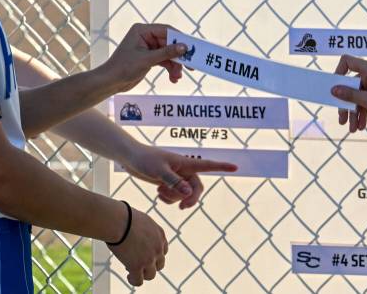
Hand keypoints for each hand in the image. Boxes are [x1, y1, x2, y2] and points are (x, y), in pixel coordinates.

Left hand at [99, 24, 186, 92]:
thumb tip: (184, 47)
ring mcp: (148, 47)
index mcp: (142, 31)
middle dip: (178, 56)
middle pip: (169, 43)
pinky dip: (169, 69)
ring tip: (178, 76)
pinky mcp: (149, 58)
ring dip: (174, 65)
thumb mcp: (146, 60)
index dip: (179, 39)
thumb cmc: (124, 67)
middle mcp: (146, 37)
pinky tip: (173, 78)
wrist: (110, 82)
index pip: (166, 31)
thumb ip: (166, 53)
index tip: (191, 48)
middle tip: (190, 65)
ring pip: (168, 53)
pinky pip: (164, 61)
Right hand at [108, 205, 167, 286]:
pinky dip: (134, 280)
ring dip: (143, 274)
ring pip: (151, 275)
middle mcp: (158, 248)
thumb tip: (136, 232)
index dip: (153, 254)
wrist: (119, 221)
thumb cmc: (124, 216)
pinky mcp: (138, 266)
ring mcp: (149, 258)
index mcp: (160, 235)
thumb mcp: (142, 220)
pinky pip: (139, 281)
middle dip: (150, 265)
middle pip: (160, 264)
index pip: (163, 250)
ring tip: (131, 271)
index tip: (142, 253)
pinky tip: (128, 275)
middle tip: (137, 262)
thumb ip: (145, 229)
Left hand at [122, 144, 237, 208]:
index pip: (208, 165)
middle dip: (190, 198)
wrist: (130, 158)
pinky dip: (168, 198)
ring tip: (160, 191)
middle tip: (182, 208)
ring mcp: (177, 176)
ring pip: (185, 194)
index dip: (222, 166)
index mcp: (185, 162)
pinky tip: (158, 192)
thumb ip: (174, 182)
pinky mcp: (169, 182)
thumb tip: (188, 193)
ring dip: (174, 197)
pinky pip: (175, 196)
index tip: (235, 167)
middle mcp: (184, 169)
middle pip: (197, 187)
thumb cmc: (145, 159)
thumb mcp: (159, 171)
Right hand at [332, 55, 366, 131]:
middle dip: (346, 104)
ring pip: (357, 95)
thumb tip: (334, 90)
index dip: (338, 72)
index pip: (346, 61)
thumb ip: (350, 95)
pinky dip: (363, 111)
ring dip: (354, 112)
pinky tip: (362, 125)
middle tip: (342, 119)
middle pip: (350, 85)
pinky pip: (365, 99)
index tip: (335, 88)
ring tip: (352, 129)